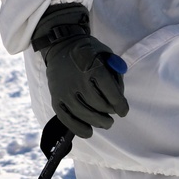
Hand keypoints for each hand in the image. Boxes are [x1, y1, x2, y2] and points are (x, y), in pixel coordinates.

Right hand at [31, 5, 127, 139]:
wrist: (61, 46)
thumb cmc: (88, 52)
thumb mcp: (106, 53)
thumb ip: (115, 72)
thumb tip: (119, 95)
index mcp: (93, 67)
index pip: (111, 92)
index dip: (120, 105)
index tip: (123, 111)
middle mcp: (78, 80)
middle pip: (99, 105)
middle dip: (109, 113)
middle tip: (112, 115)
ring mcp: (65, 90)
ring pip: (85, 114)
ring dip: (98, 122)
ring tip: (106, 123)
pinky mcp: (55, 98)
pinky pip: (66, 118)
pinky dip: (78, 128)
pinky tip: (88, 131)